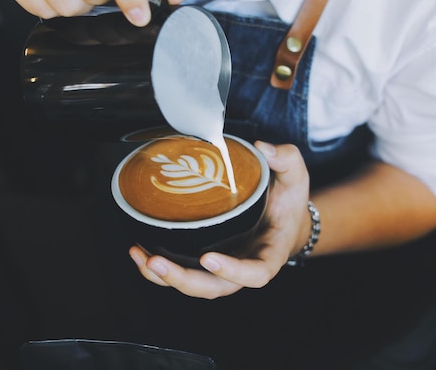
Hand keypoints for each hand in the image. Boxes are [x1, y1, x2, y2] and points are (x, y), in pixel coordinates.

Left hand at [128, 141, 312, 298]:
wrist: (284, 221)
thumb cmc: (288, 201)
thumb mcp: (296, 176)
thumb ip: (286, 159)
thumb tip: (263, 148)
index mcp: (270, 252)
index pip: (257, 272)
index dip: (234, 271)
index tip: (208, 258)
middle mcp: (245, 266)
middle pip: (215, 288)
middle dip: (183, 279)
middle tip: (156, 261)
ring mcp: (224, 267)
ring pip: (195, 285)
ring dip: (165, 277)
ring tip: (140, 257)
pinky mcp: (207, 262)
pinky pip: (183, 273)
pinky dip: (159, 271)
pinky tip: (139, 255)